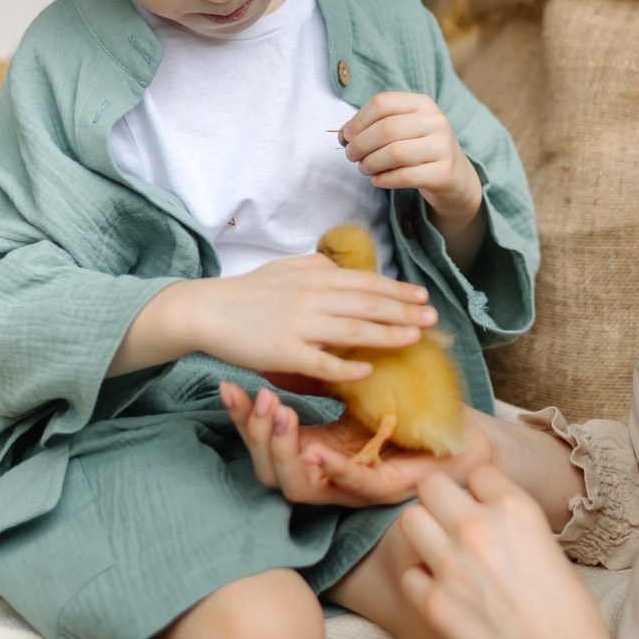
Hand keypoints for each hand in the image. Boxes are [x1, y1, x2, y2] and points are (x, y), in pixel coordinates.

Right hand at [202, 254, 436, 384]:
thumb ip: (318, 267)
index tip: (423, 297)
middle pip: (368, 305)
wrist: (206, 311)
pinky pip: (321, 362)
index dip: (398, 290)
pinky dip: (346, 368)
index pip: (366, 283)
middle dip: (404, 311)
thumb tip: (344, 268)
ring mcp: (298, 326)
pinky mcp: (283, 352)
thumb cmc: (248, 292)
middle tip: (432, 319)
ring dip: (387, 335)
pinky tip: (367, 371)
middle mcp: (311, 298)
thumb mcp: (286, 268)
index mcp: (314, 277)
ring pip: (353, 331)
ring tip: (413, 339)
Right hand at [220, 381, 494, 506]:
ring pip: (299, 486)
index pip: (265, 443)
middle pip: (270, 471)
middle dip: (257, 436)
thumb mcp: (355, 390)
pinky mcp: (383, 491)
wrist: (459, 435)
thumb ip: (321, 380)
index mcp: (315, 451)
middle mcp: (326, 476)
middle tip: (259, 400)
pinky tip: (318, 451)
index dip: (244, 418)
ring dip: (285, 452)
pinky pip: (352, 484)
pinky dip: (333, 469)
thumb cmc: (409, 414)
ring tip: (281, 417)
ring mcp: (351, 488)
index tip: (229, 386)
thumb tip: (284, 353)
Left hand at [342, 93, 481, 229]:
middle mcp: (436, 121)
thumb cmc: (418, 149)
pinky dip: (384, 179)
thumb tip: (344, 135)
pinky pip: (405, 176)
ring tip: (364, 168)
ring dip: (370, 163)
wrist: (454, 176)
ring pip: (395, 153)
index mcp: (422, 103)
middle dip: (361, 144)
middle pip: (387, 128)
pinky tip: (377, 180)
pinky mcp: (443, 173)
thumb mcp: (401, 130)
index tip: (347, 136)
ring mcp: (442, 147)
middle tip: (351, 156)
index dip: (358, 120)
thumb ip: (371, 127)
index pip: (382, 103)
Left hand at [399, 466, 638, 638]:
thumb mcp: (551, 549)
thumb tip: (492, 522)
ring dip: (423, 533)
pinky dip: (420, 582)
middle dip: (439, 500)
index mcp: (515, 509)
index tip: (484, 507)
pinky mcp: (434, 604)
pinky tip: (440, 594)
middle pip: (431, 484)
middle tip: (449, 523)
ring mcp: (451, 565)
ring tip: (439, 553)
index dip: (480, 490)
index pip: (478, 471)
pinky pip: (408, 574)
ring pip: (409, 520)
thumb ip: (514, 528)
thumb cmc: (570, 616)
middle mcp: (477, 528)